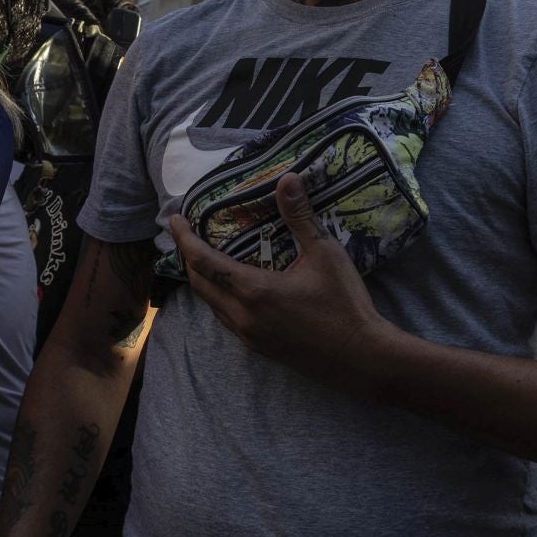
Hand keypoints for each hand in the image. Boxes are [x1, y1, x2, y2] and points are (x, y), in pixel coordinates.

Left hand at [169, 173, 391, 382]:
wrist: (360, 358)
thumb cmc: (344, 304)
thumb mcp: (325, 254)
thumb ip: (300, 217)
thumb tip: (287, 179)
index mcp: (253, 290)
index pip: (203, 261)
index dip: (184, 239)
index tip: (175, 220)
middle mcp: (242, 315)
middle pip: (199, 284)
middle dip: (189, 258)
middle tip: (189, 235)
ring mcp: (249, 336)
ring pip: (211, 305)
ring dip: (203, 281)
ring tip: (207, 258)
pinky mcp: (260, 348)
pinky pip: (226, 320)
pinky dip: (219, 299)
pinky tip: (234, 290)